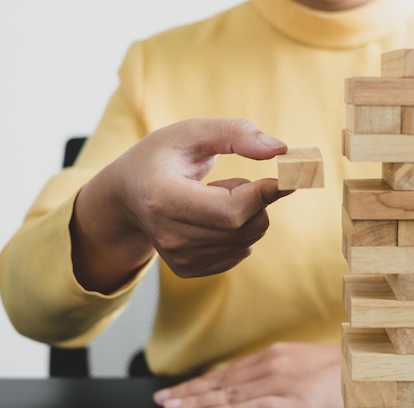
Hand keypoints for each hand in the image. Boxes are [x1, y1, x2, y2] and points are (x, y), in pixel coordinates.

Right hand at [71, 118, 290, 292]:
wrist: (129, 195)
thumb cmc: (163, 156)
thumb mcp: (193, 131)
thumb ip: (236, 133)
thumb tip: (280, 149)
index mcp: (164, 199)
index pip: (231, 211)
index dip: (265, 193)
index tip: (284, 174)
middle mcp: (169, 237)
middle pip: (246, 227)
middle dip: (257, 199)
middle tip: (231, 181)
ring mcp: (178, 259)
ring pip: (249, 239)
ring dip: (248, 213)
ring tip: (213, 197)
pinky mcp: (188, 270)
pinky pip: (242, 251)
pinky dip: (239, 230)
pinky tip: (210, 216)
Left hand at [153, 343, 343, 407]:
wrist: (366, 367)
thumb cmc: (335, 370)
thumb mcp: (299, 365)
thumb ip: (270, 373)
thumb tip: (243, 385)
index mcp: (271, 356)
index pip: (225, 373)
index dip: (198, 383)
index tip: (175, 391)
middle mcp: (270, 365)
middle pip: (221, 383)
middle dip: (189, 393)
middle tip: (162, 401)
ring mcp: (280, 382)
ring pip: (230, 395)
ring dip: (198, 403)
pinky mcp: (292, 401)